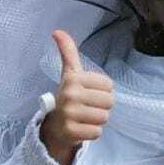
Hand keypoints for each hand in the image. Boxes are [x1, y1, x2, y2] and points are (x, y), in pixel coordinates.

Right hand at [39, 30, 113, 164]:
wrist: (54, 126)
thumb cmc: (68, 97)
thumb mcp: (69, 74)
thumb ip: (68, 52)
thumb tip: (57, 31)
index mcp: (73, 79)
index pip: (109, 85)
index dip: (102, 91)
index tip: (87, 93)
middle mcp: (69, 95)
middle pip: (109, 102)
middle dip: (101, 107)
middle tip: (87, 108)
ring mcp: (69, 114)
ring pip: (104, 117)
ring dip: (97, 120)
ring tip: (84, 118)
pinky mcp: (71, 132)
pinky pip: (97, 132)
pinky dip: (92, 133)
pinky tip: (81, 129)